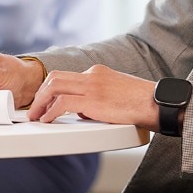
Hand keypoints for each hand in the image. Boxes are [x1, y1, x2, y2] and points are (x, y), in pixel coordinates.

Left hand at [27, 63, 158, 127]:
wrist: (158, 103)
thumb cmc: (143, 104)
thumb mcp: (116, 94)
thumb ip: (97, 99)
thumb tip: (80, 111)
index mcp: (98, 72)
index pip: (66, 76)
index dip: (50, 89)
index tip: (43, 102)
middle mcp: (92, 75)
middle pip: (55, 77)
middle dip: (40, 93)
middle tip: (34, 109)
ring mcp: (92, 86)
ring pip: (54, 86)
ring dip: (41, 102)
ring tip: (36, 116)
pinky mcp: (94, 100)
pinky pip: (63, 103)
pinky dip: (51, 112)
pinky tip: (48, 120)